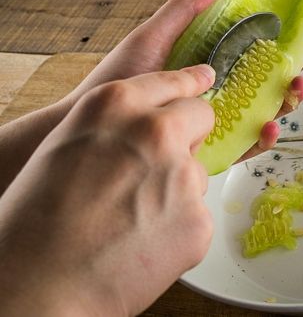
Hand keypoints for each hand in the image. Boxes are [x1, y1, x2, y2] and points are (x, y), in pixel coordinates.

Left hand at [0, 0, 302, 192]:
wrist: (93, 126)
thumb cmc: (118, 80)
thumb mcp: (153, 38)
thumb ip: (183, 11)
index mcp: (209, 64)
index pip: (255, 53)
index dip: (282, 46)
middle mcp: (218, 93)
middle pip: (267, 84)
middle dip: (293, 76)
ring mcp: (217, 121)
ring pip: (264, 112)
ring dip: (286, 104)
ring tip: (294, 92)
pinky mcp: (210, 149)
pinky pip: (245, 145)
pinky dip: (264, 138)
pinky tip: (270, 127)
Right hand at [0, 66, 216, 314]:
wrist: (38, 286)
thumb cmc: (35, 222)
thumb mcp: (65, 147)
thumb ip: (114, 128)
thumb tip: (146, 128)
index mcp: (114, 105)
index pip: (171, 81)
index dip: (189, 83)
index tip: (204, 78)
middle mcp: (156, 131)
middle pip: (201, 116)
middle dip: (190, 134)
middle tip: (163, 164)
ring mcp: (182, 174)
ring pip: (196, 173)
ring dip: (177, 190)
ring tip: (132, 221)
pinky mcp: (198, 218)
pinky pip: (196, 216)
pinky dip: (178, 230)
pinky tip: (142, 245)